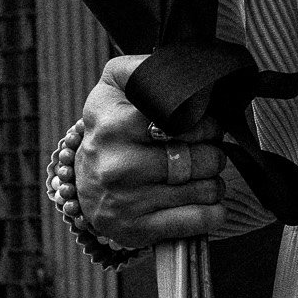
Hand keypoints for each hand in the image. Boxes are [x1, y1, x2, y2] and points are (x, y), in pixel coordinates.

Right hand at [76, 54, 226, 246]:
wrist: (84, 184)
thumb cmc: (112, 128)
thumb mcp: (116, 86)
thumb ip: (143, 68)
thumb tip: (182, 65)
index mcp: (113, 125)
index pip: (184, 120)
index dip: (204, 121)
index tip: (200, 123)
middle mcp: (117, 166)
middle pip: (204, 157)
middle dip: (212, 151)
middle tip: (200, 150)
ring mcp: (128, 202)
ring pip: (209, 188)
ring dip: (213, 181)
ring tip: (196, 174)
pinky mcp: (139, 231)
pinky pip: (204, 219)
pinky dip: (214, 210)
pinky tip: (200, 200)